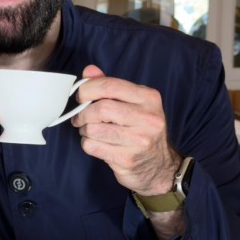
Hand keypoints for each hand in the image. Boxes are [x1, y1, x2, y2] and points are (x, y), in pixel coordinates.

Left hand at [72, 64, 180, 195]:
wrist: (159, 168)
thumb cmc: (141, 132)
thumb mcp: (134, 104)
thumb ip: (111, 87)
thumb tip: (89, 71)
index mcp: (149, 98)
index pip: (110, 85)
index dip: (87, 89)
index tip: (81, 96)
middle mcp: (148, 118)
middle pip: (101, 108)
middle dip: (83, 113)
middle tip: (80, 118)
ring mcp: (139, 140)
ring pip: (93, 129)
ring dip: (84, 130)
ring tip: (90, 131)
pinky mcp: (127, 159)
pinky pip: (93, 146)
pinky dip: (88, 144)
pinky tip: (97, 144)